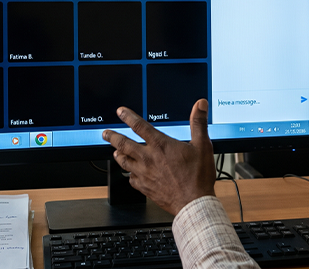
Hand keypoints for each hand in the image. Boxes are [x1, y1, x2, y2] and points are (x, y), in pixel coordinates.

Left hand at [102, 99, 216, 215]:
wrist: (193, 202)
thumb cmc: (197, 176)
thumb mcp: (202, 145)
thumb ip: (198, 123)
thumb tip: (200, 105)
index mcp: (160, 145)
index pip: (140, 126)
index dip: (128, 117)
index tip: (120, 112)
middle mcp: (148, 158)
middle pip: (124, 144)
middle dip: (112, 137)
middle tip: (106, 133)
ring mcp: (144, 174)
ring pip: (123, 162)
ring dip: (117, 155)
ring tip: (115, 152)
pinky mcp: (144, 188)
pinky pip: (131, 179)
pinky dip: (129, 174)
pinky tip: (130, 174)